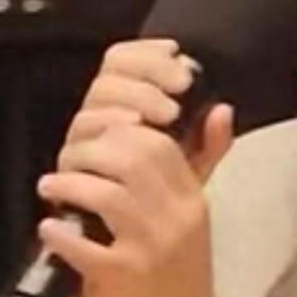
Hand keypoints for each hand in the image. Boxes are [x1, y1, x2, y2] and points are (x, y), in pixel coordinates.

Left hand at [36, 40, 234, 296]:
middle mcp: (176, 220)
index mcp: (193, 202)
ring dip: (69, 183)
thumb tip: (219, 108)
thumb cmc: (186, 277)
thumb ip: (202, 163)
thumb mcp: (197, 218)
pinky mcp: (124, 279)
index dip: (121, 130)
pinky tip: (49, 229)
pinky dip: (59, 234)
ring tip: (50, 186)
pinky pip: (84, 246)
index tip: (95, 137)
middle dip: (89, 150)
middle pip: (132, 158)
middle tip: (66, 157)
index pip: (160, 144)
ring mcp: (151, 249)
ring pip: (106, 193)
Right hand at [61, 38, 226, 182]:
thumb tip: (224, 111)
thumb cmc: (163, 194)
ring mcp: (84, 140)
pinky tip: (133, 126)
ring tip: (165, 112)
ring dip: (130, 99)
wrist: (141, 243)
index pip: (123, 60)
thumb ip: (211, 140)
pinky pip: (79, 139)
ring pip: (93, 103)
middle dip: (147, 76)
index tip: (180, 57)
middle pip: (108, 78)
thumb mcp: (196, 166)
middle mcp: (99, 116)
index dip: (148, 53)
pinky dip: (105, 126)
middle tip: (180, 91)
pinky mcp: (72, 165)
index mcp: (125, 104)